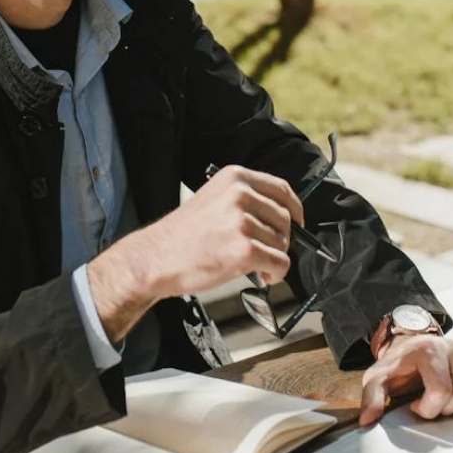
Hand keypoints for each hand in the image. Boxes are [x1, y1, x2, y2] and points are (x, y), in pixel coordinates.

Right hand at [149, 163, 304, 295]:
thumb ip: (245, 200)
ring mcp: (242, 222)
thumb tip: (281, 217)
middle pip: (285, 219)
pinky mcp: (244, 250)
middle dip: (279, 239)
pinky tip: (261, 275)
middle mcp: (240, 194)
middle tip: (260, 252)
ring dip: (273, 258)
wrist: (155, 258)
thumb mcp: (213, 199)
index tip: (297, 222)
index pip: (281, 189)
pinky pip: (280, 263)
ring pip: (283, 243)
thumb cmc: (182, 235)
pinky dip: (275, 274)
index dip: (295, 208)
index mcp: (234, 177)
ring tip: (251, 264)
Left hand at [358, 335, 452, 426]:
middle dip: (450, 407)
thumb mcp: (378, 378)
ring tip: (449, 401)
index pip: (441, 390)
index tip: (416, 406)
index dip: (429, 408)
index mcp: (428, 350)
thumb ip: (372, 396)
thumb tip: (367, 420)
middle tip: (434, 405)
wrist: (410, 346)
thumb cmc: (398, 365)